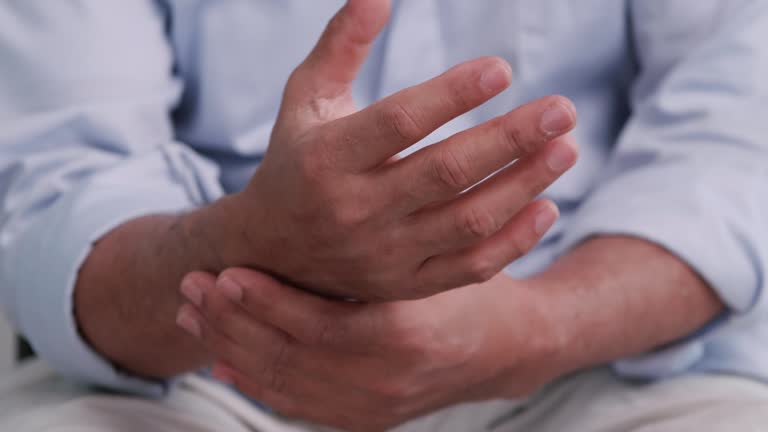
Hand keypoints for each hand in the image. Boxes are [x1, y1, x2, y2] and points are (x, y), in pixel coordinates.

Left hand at [177, 268, 566, 430]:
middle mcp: (385, 379)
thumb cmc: (470, 287)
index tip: (225, 271)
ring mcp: (374, 406)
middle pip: (287, 358)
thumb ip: (391, 231)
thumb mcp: (440, 254)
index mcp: (404, 332)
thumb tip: (338, 179)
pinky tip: (226, 362)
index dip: (265, 300)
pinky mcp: (367, 419)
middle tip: (190, 288)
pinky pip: (299, 407)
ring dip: (233, 349)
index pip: (316, 324)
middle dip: (231, 322)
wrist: (506, 348)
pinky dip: (258, 384)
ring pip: (283, 385)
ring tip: (194, 316)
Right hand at [212, 0, 577, 300]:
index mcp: (328, 157)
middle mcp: (356, 209)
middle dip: (510, 139)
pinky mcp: (404, 284)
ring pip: (466, 221)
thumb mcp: (306, 99)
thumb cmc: (297, 161)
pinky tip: (547, 206)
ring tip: (567, 149)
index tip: (502, 68)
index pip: (399, 123)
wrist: (273, 253)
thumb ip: (340, 45)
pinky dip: (513, 242)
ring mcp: (383, 253)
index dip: (452, 94)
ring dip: (522, 185)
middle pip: (445, 172)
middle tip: (562, 110)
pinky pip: (468, 267)